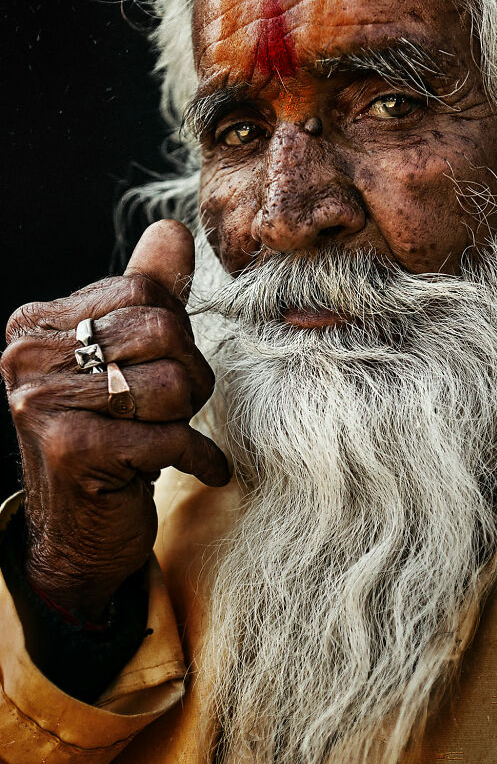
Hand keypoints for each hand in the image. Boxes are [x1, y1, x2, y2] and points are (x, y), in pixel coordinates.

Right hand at [0, 220, 229, 619]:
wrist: (78, 534)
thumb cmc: (108, 435)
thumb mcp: (124, 357)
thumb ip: (146, 291)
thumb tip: (172, 229)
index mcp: (37, 325)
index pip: (143, 291)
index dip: (176, 335)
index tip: (164, 369)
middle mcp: (28, 358)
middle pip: (162, 331)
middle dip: (189, 374)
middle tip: (174, 407)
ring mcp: (42, 405)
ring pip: (170, 384)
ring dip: (188, 417)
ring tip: (167, 434)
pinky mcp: (72, 452)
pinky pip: (170, 437)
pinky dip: (199, 457)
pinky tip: (201, 467)